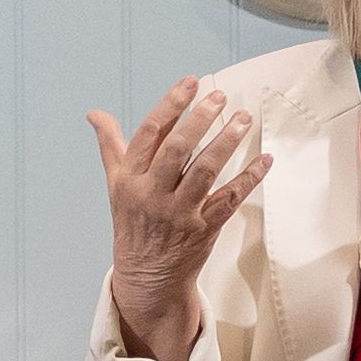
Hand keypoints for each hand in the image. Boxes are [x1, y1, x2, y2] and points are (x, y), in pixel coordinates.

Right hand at [86, 79, 264, 360]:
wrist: (146, 279)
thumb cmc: (133, 224)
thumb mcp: (116, 186)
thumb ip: (111, 147)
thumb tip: (94, 114)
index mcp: (129, 180)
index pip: (149, 134)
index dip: (171, 105)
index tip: (190, 82)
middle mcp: (151, 195)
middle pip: (177, 150)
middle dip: (199, 120)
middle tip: (220, 96)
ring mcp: (178, 213)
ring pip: (205, 171)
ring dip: (226, 143)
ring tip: (243, 118)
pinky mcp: (203, 229)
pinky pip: (230, 199)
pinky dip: (250, 178)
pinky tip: (265, 159)